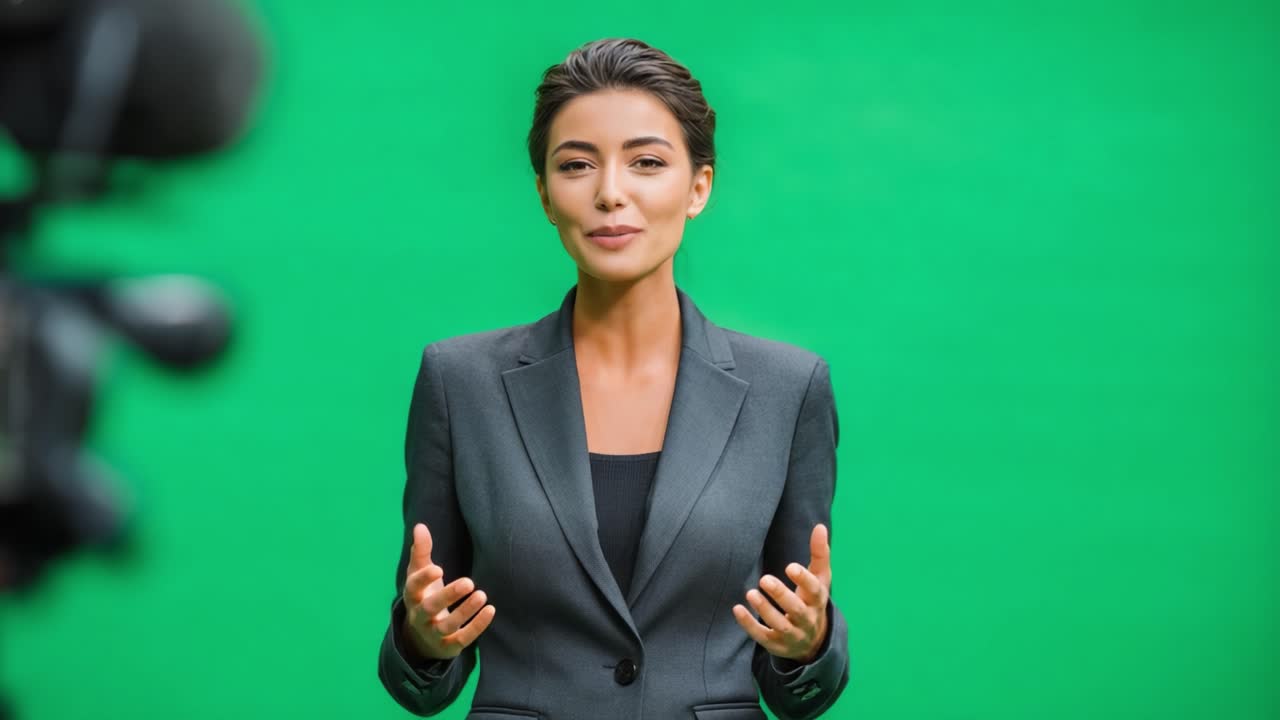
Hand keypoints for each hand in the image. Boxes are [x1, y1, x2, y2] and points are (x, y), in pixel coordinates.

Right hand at [401, 522, 495, 659]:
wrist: (420, 638)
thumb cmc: (423, 596)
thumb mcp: (419, 574)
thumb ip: (421, 551)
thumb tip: (420, 526)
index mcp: (412, 596)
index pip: (413, 587)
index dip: (424, 579)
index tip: (438, 569)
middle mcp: (420, 616)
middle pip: (430, 608)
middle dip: (448, 596)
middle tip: (469, 582)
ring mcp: (434, 633)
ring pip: (447, 625)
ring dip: (465, 611)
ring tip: (482, 594)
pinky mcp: (449, 646)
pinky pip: (463, 638)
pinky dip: (476, 626)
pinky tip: (491, 610)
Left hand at [732, 523, 831, 663]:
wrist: (813, 641)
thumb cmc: (812, 599)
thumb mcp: (820, 578)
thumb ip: (819, 553)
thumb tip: (819, 526)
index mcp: (817, 601)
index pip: (814, 591)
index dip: (803, 580)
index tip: (790, 567)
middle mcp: (807, 620)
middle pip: (796, 609)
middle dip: (781, 595)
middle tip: (764, 579)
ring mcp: (792, 635)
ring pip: (780, 625)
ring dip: (765, 610)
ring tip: (751, 593)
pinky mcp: (775, 644)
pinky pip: (762, 636)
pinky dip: (749, 625)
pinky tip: (737, 609)